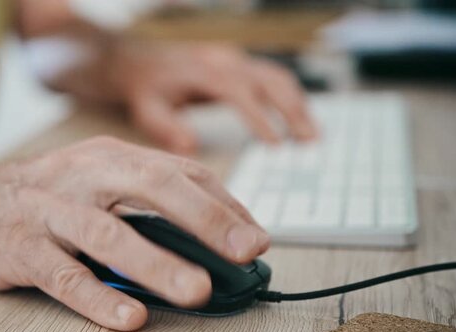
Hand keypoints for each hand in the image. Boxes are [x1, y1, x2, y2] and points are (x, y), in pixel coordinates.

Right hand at [0, 137, 268, 330]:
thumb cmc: (36, 200)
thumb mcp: (89, 187)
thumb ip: (140, 206)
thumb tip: (205, 242)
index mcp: (107, 157)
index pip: (178, 172)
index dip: (222, 203)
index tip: (255, 236)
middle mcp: (81, 175)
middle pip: (152, 187)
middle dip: (205, 219)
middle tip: (246, 251)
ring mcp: (47, 210)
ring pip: (108, 233)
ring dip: (157, 263)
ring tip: (197, 291)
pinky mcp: (17, 247)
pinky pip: (62, 275)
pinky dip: (97, 296)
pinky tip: (129, 317)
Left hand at [110, 42, 317, 153]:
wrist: (142, 62)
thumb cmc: (147, 89)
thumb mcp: (147, 108)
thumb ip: (165, 126)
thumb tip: (190, 146)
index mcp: (205, 74)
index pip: (239, 92)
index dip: (259, 117)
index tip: (276, 145)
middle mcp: (226, 63)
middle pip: (269, 81)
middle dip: (293, 111)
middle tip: (309, 144)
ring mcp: (236, 62)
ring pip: (277, 78)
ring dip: (298, 106)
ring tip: (313, 137)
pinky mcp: (241, 65)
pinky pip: (274, 77)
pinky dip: (292, 98)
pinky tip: (301, 120)